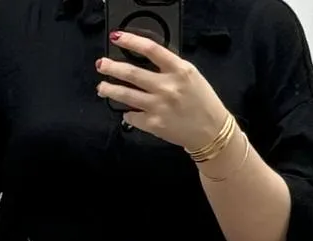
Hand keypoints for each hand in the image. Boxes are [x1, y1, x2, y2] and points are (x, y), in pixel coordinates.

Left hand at [96, 31, 227, 151]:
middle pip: (131, 72)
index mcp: (179, 69)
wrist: (211, 130)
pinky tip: (126, 111)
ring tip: (102, 87)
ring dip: (110, 90)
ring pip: (126, 95)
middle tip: (101, 65)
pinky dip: (127, 113)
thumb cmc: (202, 102)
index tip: (117, 38)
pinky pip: (132, 116)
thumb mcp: (190, 75)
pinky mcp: (154, 124)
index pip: (150, 49)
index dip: (131, 41)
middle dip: (112, 68)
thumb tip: (144, 60)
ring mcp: (159, 106)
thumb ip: (169, 66)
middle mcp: (167, 86)